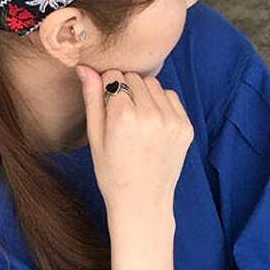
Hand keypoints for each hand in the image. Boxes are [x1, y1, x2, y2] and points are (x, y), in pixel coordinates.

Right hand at [76, 65, 193, 215]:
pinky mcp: (185, 127)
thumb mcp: (95, 138)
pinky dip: (161, 104)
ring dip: (144, 95)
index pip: (114, 76)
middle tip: (122, 117)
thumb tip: (84, 67)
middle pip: (135, 78)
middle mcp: (150, 115)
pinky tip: (152, 126)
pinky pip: (171, 97)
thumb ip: (91, 99)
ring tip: (138, 122)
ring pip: (154, 85)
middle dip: (126, 90)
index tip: (107, 107)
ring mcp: (171, 121)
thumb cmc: (113, 174)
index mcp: (123, 116)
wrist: (143, 202)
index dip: (107, 88)